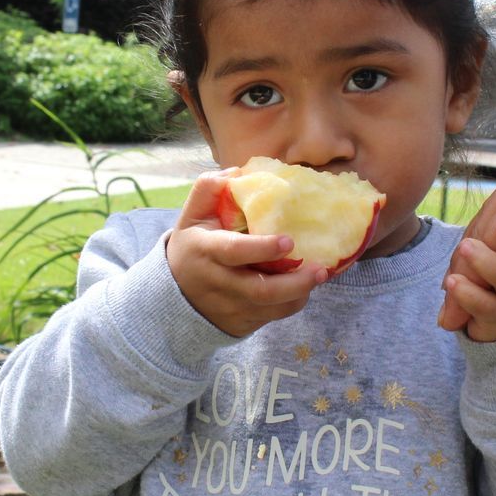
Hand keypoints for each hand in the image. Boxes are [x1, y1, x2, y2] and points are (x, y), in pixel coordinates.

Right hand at [167, 172, 328, 336]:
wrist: (174, 296)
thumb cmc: (192, 247)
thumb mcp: (191, 216)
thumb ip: (209, 189)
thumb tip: (240, 171)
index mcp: (205, 251)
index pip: (234, 251)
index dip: (262, 248)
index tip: (289, 240)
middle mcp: (218, 283)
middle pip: (259, 290)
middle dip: (294, 282)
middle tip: (320, 269)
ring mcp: (230, 307)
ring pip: (271, 307)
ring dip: (299, 293)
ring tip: (319, 275)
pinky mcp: (241, 323)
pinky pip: (273, 317)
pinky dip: (292, 303)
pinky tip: (304, 288)